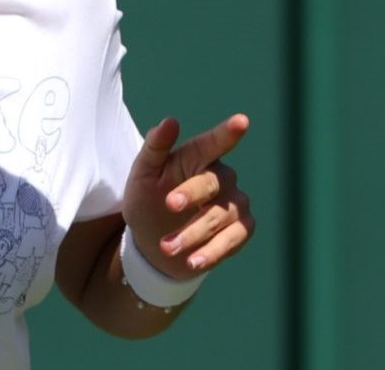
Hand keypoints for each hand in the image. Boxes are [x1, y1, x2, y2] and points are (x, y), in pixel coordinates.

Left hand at [120, 114, 255, 278]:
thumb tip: (170, 122)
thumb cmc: (148, 200)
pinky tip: (192, 262)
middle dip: (191, 193)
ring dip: (192, 232)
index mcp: (198, 158)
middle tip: (169, 204)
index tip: (242, 121)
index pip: (213, 143)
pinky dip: (211, 252)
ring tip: (166, 247)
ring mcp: (235, 204)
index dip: (228, 132)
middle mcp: (222, 178)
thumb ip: (154, 147)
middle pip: (212, 182)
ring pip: (220, 216)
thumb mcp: (142, 174)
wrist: (153, 245)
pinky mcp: (241, 231)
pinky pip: (232, 240)